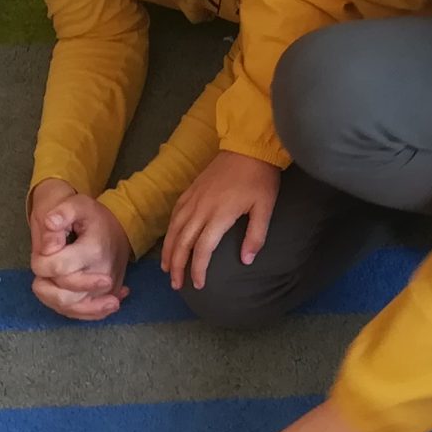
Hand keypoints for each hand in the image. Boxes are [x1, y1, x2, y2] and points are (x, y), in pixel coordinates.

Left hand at [28, 180, 130, 320]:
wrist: (118, 229)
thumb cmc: (93, 217)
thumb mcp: (77, 203)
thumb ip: (62, 212)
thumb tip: (50, 224)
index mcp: (93, 251)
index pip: (57, 268)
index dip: (41, 262)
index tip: (45, 250)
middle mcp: (103, 275)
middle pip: (64, 296)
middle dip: (47, 282)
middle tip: (47, 265)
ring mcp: (106, 291)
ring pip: (72, 309)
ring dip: (52, 297)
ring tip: (47, 281)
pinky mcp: (106, 298)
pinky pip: (84, 314)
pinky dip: (68, 309)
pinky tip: (62, 297)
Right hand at [162, 152, 280, 292]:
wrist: (248, 146)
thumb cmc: (260, 179)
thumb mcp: (265, 208)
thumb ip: (256, 236)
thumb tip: (246, 261)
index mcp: (219, 215)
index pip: (203, 250)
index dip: (198, 269)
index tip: (198, 285)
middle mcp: (200, 208)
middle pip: (182, 242)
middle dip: (177, 266)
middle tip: (176, 284)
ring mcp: (193, 198)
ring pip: (174, 229)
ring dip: (168, 250)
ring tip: (166, 268)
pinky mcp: (191, 190)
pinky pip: (175, 214)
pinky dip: (169, 230)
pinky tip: (170, 239)